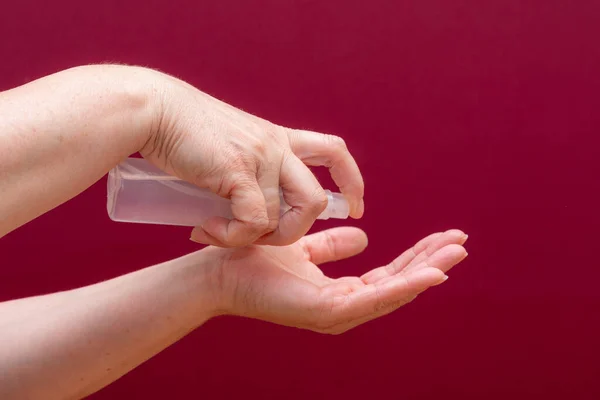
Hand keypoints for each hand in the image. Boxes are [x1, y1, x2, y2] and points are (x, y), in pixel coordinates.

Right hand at [140, 72, 363, 246]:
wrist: (153, 110)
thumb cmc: (181, 132)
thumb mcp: (228, 145)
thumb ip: (245, 169)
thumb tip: (245, 205)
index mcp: (278, 138)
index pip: (334, 152)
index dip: (351, 181)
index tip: (354, 207)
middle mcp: (277, 146)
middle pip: (316, 200)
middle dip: (296, 232)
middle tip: (259, 238)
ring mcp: (260, 158)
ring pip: (286, 217)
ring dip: (257, 239)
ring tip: (221, 232)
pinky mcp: (238, 171)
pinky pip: (254, 221)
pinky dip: (233, 237)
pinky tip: (206, 229)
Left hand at [206, 228, 467, 333]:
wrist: (222, 268)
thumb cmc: (259, 260)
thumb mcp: (307, 248)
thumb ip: (332, 245)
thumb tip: (363, 236)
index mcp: (339, 292)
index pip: (387, 275)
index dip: (416, 257)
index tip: (443, 236)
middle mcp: (343, 307)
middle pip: (397, 284)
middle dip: (430, 262)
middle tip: (461, 242)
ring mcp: (336, 314)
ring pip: (393, 293)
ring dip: (426, 273)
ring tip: (456, 253)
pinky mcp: (326, 312)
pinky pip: (374, 298)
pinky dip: (405, 287)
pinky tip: (430, 273)